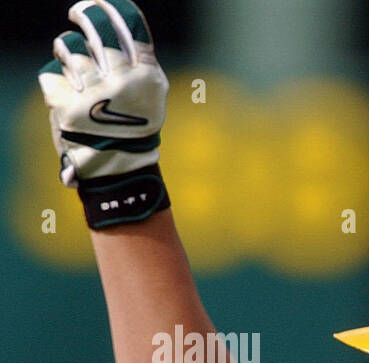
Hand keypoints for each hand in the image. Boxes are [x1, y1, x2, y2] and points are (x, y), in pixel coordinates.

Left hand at [38, 1, 169, 226]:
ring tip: (72, 66)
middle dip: (84, 15)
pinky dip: (54, 83)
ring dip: (66, 52)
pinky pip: (50, 75)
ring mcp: (94, 93)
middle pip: (97, 27)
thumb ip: (136, 64)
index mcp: (147, 77)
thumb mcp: (149, 97)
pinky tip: (65, 97)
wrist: (119, 172)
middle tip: (78, 13)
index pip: (129, 26)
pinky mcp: (68, 105)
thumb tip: (111, 22)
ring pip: (69, 48)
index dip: (111, 8)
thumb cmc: (134, 130)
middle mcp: (122, 81)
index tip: (100, 5)